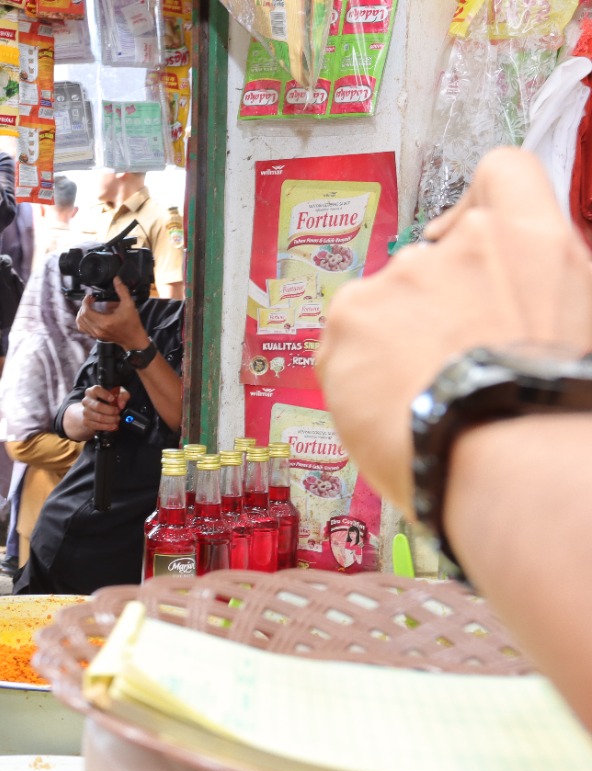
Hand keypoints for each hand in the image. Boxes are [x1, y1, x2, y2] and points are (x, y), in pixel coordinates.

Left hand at [76, 277, 151, 348]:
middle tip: (90, 300)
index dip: (85, 301)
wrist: (134, 339)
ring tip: (89, 307)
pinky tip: (90, 315)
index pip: (86, 311)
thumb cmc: (132, 323)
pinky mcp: (96, 336)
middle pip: (81, 316)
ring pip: (80, 323)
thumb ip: (122, 291)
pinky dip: (83, 321)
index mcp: (104, 322)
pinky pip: (83, 328)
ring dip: (82, 313)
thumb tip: (116, 279)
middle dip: (84, 306)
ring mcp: (95, 334)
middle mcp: (97, 329)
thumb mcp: (129, 305)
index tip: (91, 296)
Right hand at [77, 385, 127, 436]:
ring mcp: (85, 412)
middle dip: (111, 410)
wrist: (97, 410)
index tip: (112, 399)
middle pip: (98, 406)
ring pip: (98, 417)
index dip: (104, 394)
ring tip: (117, 419)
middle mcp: (87, 401)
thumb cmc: (108, 400)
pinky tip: (113, 426)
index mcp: (92, 391)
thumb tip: (121, 404)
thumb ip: (122, 395)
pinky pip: (96, 425)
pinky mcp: (86, 421)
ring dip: (110, 420)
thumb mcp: (118, 394)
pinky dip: (106, 427)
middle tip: (118, 412)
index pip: (96, 390)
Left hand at [317, 147, 591, 513]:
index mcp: (532, 242)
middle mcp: (465, 244)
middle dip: (431, 308)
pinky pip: (341, 336)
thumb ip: (534, 295)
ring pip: (381, 303)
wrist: (510, 459)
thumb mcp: (576, 331)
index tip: (465, 240)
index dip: (477, 204)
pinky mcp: (351, 314)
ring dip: (389, 342)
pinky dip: (354, 368)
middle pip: (430, 260)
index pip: (503, 172)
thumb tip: (508, 311)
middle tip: (445, 367)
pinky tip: (385, 406)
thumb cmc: (552, 413)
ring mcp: (402, 277)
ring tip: (416, 399)